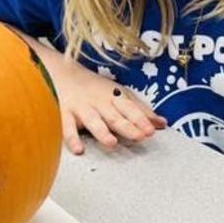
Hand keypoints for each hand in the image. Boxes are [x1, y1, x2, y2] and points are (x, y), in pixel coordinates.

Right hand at [47, 60, 166, 154]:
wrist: (60, 72)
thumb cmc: (95, 87)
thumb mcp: (119, 93)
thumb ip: (140, 109)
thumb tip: (162, 123)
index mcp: (114, 96)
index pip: (130, 109)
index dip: (141, 119)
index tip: (151, 131)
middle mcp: (99, 102)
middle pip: (115, 117)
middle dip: (127, 127)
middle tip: (139, 137)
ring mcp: (81, 108)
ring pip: (93, 122)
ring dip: (102, 132)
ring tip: (112, 143)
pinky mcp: (64, 115)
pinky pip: (68, 128)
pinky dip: (72, 139)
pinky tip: (79, 149)